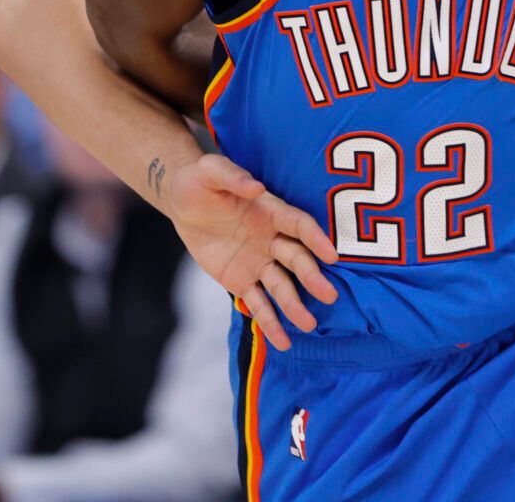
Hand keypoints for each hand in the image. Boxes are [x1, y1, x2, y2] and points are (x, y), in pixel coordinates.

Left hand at [157, 152, 338, 350]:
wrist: (182, 205)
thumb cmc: (199, 182)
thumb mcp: (210, 172)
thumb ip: (232, 176)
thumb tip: (256, 186)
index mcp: (270, 211)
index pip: (299, 225)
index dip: (316, 239)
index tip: (332, 255)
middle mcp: (271, 239)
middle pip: (296, 259)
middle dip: (312, 277)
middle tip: (328, 295)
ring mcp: (259, 262)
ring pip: (281, 286)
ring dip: (294, 305)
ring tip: (308, 325)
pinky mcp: (242, 281)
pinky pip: (258, 304)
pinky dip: (270, 323)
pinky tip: (282, 342)